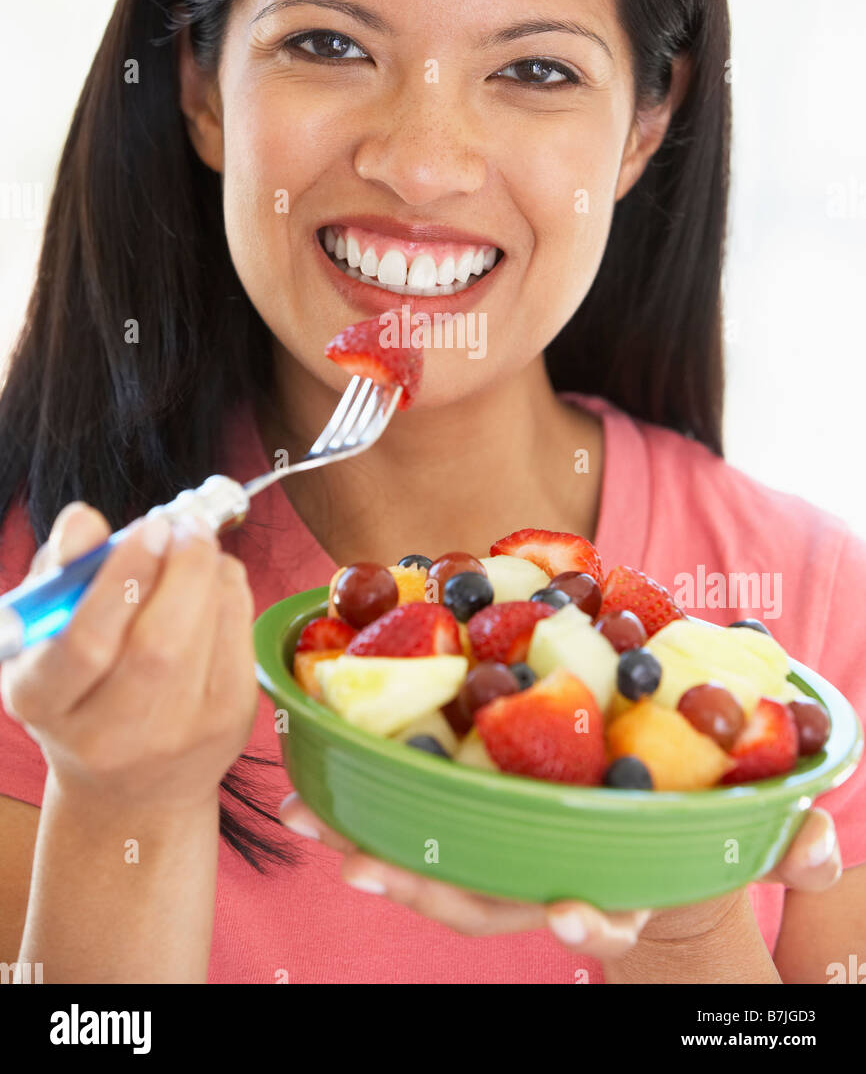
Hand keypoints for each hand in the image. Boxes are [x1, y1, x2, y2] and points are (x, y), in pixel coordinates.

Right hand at [1, 501, 258, 813]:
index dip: (123, 577)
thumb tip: (84, 519)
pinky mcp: (229, 725)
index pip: (85, 643)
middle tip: (183, 525)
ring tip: (194, 545)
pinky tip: (213, 580)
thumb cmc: (81, 686)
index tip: (149, 526)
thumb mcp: (46, 632)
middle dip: (181, 568)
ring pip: (207, 634)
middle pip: (158, 645)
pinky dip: (232, 592)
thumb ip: (62, 571)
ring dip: (209, 571)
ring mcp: (176, 736)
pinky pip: (239, 638)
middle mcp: (108, 735)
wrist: (131, 785)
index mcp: (44, 702)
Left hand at [279, 794, 840, 955]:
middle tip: (361, 863)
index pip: (596, 913)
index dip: (588, 920)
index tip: (574, 914)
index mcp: (607, 881)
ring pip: (432, 861)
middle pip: (481, 898)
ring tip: (310, 817)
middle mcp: (542, 874)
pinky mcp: (469, 803)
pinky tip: (319, 757)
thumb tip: (826, 841)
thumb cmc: (685, 819)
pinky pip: (415, 805)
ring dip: (369, 838)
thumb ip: (779, 839)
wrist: (643, 812)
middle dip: (422, 885)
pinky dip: (366, 788)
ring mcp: (500, 845)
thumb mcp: (736, 829)